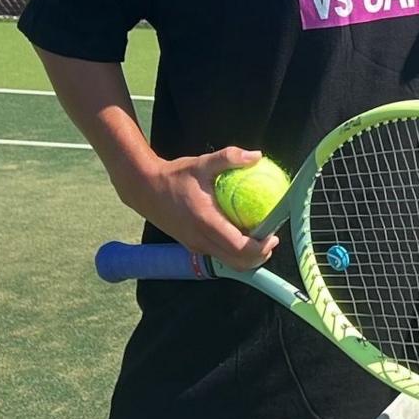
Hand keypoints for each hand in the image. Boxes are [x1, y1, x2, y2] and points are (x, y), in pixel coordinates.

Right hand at [121, 147, 279, 272]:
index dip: (260, 248)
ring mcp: (195, 246)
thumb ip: (229, 158)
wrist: (144, 189)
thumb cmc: (174, 176)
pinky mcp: (191, 246)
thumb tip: (257, 156)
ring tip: (261, 239)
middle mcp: (200, 240)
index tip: (274, 236)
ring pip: (228, 262)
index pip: (239, 247)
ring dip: (247, 256)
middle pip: (237, 262)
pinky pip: (218, 255)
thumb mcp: (202, 163)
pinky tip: (241, 233)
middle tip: (272, 239)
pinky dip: (233, 251)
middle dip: (259, 257)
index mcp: (205, 222)